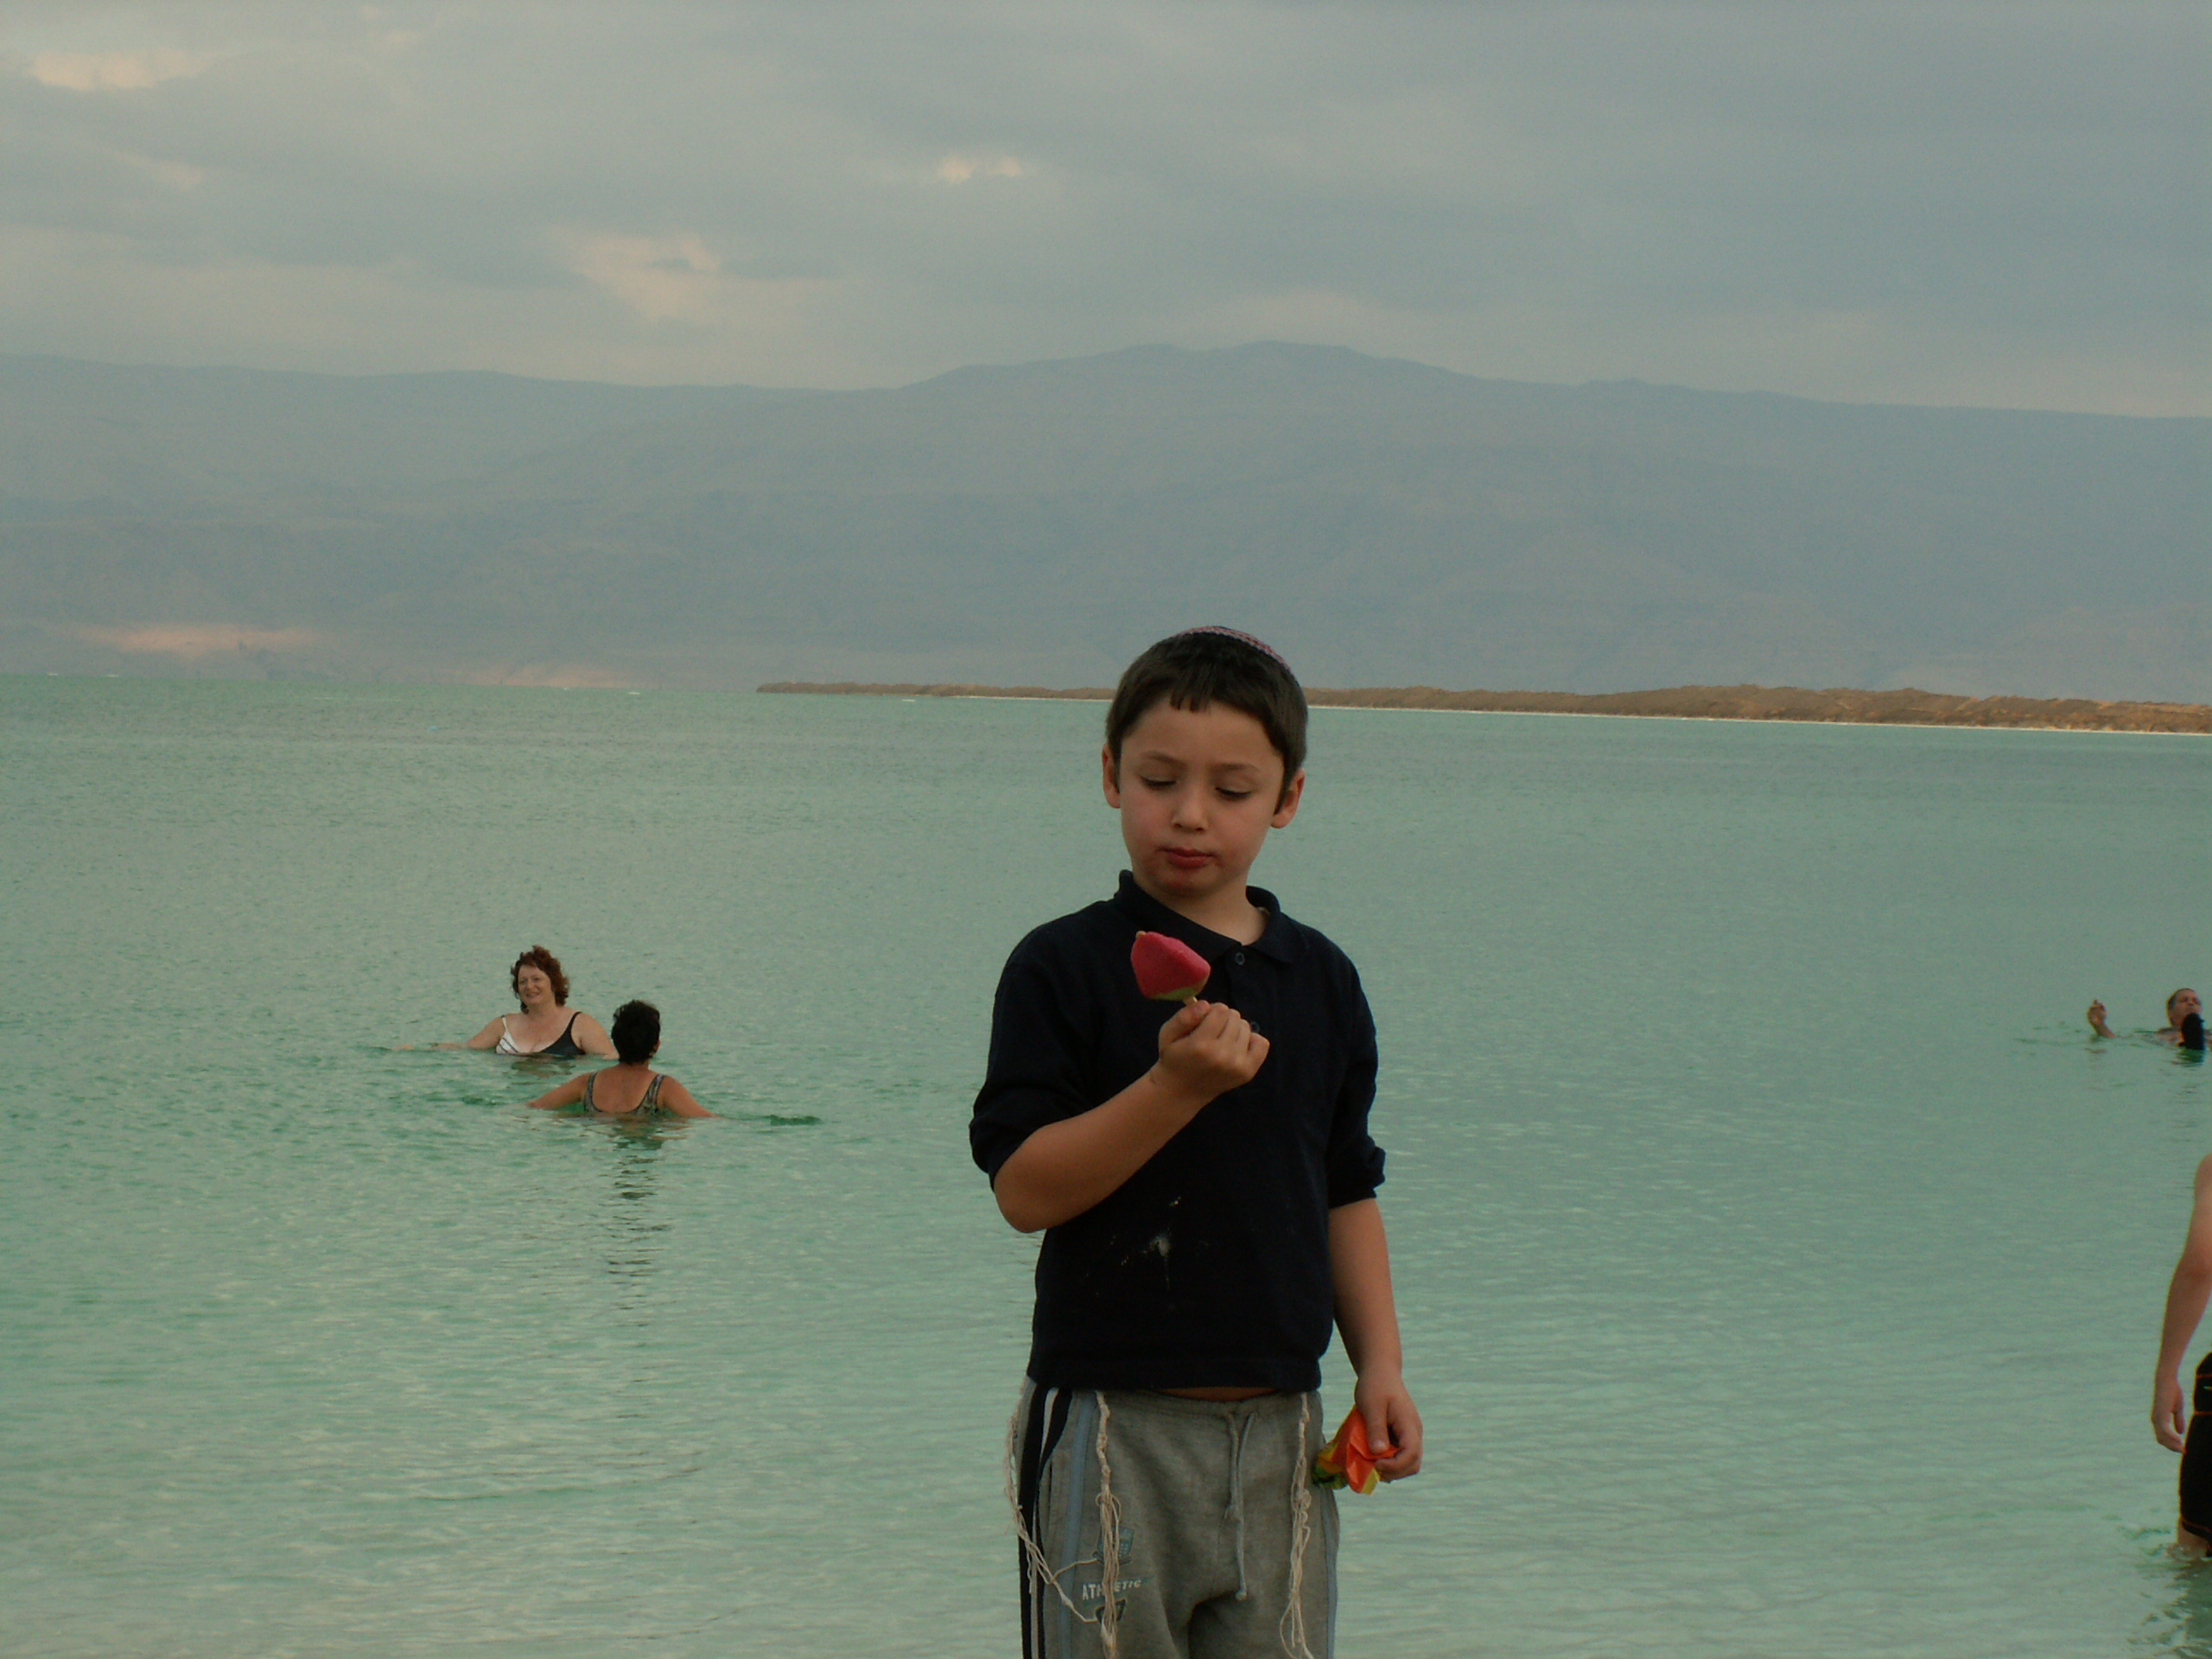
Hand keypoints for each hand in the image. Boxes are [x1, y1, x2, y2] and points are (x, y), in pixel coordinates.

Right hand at [1152, 999, 1268, 1101]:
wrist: (1181, 1091)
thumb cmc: (1174, 1057)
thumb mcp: (1167, 1033)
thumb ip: (1184, 1017)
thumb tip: (1206, 1005)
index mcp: (1201, 1045)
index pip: (1221, 1010)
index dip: (1211, 1012)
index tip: (1203, 1022)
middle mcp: (1222, 1056)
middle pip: (1235, 1017)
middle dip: (1223, 1020)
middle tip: (1211, 1034)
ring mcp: (1237, 1065)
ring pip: (1246, 1027)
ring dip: (1234, 1030)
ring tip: (1221, 1041)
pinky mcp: (1247, 1072)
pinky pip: (1261, 1043)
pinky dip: (1251, 1041)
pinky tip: (1236, 1047)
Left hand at [1354, 1368, 1423, 1481]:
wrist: (1380, 1371)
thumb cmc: (1375, 1385)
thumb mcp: (1372, 1406)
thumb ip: (1376, 1428)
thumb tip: (1378, 1453)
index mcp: (1409, 1425)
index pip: (1412, 1454)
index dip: (1395, 1466)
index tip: (1375, 1464)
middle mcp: (1413, 1432)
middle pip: (1413, 1463)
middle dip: (1394, 1472)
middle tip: (1372, 1469)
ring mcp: (1408, 1434)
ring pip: (1408, 1462)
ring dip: (1391, 1469)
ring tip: (1371, 1464)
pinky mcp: (1401, 1435)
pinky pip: (1400, 1455)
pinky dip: (1389, 1462)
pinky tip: (1373, 1458)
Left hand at [2157, 1371, 2188, 1451]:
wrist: (2167, 1381)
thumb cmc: (2172, 1393)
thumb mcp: (2177, 1409)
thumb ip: (2178, 1420)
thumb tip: (2181, 1433)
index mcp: (2158, 1419)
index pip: (2162, 1437)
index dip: (2171, 1444)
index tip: (2182, 1449)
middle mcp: (2155, 1420)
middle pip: (2161, 1440)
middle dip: (2172, 1447)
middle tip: (2183, 1451)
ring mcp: (2157, 1417)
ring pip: (2162, 1437)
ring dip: (2173, 1444)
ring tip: (2183, 1448)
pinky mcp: (2161, 1414)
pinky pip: (2166, 1429)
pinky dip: (2172, 1437)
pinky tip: (2180, 1440)